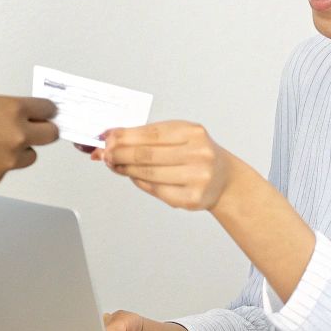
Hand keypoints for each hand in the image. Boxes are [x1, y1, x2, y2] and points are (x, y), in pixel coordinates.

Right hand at [0, 88, 59, 189]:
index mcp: (12, 110)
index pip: (47, 110)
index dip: (45, 110)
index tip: (44, 112)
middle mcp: (15, 136)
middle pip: (50, 135)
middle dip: (42, 131)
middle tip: (32, 129)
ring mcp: (6, 161)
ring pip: (28, 156)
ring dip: (19, 151)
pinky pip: (3, 170)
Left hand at [92, 121, 233, 209]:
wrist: (225, 180)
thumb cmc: (196, 154)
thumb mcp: (180, 137)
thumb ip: (148, 137)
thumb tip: (112, 138)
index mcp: (193, 132)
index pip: (151, 134)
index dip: (124, 136)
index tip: (107, 138)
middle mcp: (198, 153)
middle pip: (147, 154)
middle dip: (120, 153)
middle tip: (104, 154)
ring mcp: (196, 177)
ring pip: (148, 174)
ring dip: (125, 169)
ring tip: (114, 165)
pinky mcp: (191, 198)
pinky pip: (156, 190)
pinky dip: (139, 182)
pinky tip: (131, 176)